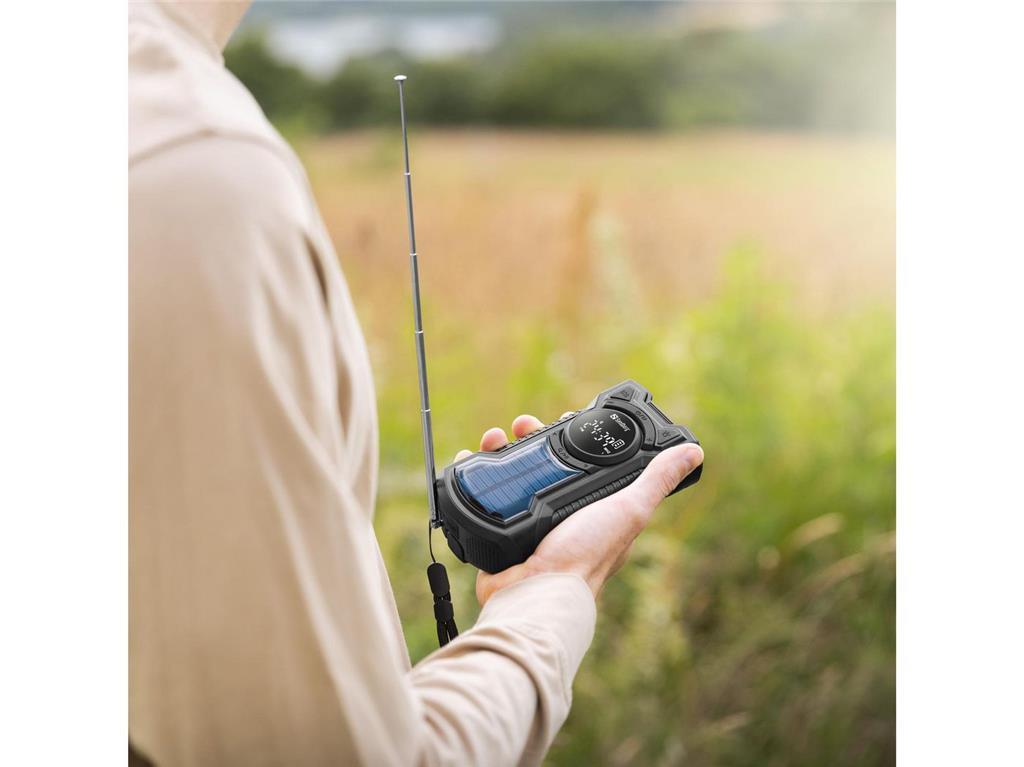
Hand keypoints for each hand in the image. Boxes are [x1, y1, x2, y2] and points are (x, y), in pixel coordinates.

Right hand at [453, 414, 703, 604]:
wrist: (535, 593)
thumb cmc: (586, 556)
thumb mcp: (628, 509)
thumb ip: (656, 480)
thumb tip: (693, 452)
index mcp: (587, 506)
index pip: (578, 460)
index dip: (569, 436)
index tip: (560, 419)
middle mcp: (556, 513)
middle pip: (538, 463)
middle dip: (528, 437)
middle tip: (521, 424)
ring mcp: (523, 522)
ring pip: (507, 475)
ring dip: (498, 450)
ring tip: (491, 439)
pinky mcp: (495, 530)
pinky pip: (480, 496)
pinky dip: (471, 475)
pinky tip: (467, 459)